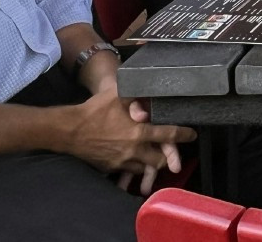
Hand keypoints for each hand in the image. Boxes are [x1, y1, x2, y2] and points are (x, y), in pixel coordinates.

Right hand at [62, 85, 193, 183]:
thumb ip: (137, 93)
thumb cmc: (94, 110)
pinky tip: (135, 162)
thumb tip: (151, 90)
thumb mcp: (118, 94)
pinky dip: (134, 168)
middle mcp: (133, 150)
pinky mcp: (111, 168)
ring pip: (144, 168)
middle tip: (172, 151)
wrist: (69, 130)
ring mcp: (121, 162)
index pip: (168, 135)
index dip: (183, 135)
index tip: (192, 135)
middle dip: (168, 156)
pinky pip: (128, 172)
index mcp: (138, 132)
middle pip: (160, 160)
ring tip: (154, 156)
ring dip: (151, 163)